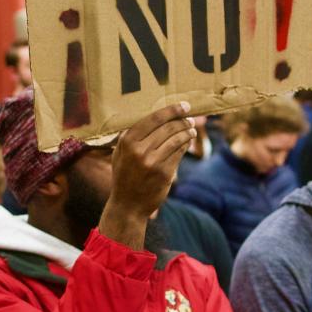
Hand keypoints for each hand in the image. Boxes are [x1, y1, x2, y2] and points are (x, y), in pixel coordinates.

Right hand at [97, 102, 195, 248]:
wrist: (128, 205)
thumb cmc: (124, 176)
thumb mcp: (120, 154)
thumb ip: (130, 136)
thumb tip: (150, 117)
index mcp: (128, 141)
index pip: (154, 119)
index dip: (172, 110)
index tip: (184, 105)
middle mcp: (139, 150)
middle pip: (168, 128)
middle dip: (182, 120)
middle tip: (190, 118)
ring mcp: (153, 162)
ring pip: (176, 139)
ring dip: (187, 132)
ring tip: (191, 129)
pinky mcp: (164, 173)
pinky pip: (179, 153)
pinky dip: (185, 144)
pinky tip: (188, 140)